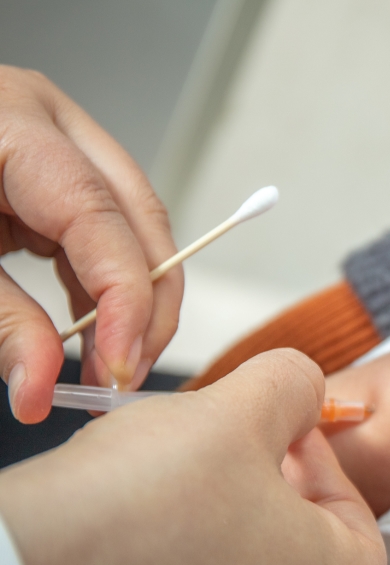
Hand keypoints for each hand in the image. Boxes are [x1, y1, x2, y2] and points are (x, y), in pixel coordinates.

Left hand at [0, 64, 182, 421]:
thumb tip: (39, 387)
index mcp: (14, 123)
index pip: (100, 214)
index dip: (124, 295)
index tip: (121, 365)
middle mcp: (52, 126)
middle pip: (138, 220)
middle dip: (145, 305)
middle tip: (127, 373)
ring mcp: (60, 150)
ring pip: (132, 232)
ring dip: (130, 306)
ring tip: (108, 368)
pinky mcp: (54, 182)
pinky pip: (101, 239)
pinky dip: (101, 292)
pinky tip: (95, 338)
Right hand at [0, 349, 386, 564]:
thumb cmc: (143, 505)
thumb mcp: (241, 410)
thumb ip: (295, 385)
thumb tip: (303, 386)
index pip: (356, 512)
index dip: (316, 454)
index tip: (282, 428)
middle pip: (308, 544)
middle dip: (272, 484)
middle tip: (237, 444)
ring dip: (230, 514)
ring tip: (187, 472)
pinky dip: (192, 556)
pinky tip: (153, 516)